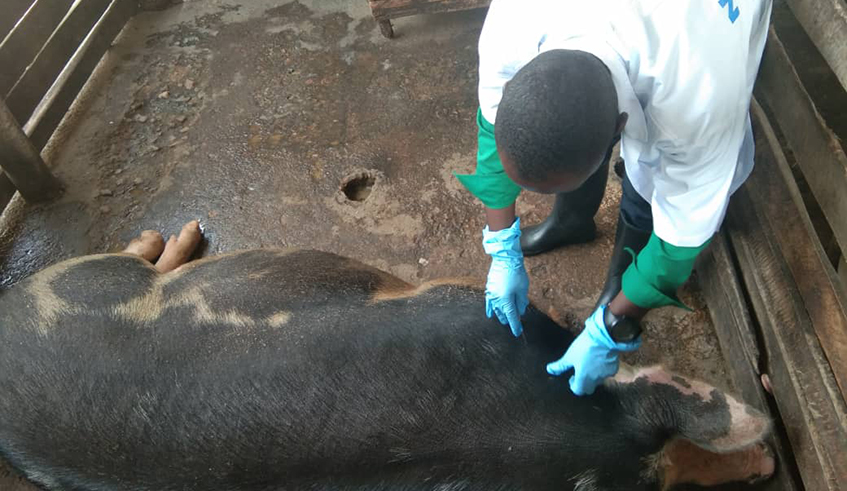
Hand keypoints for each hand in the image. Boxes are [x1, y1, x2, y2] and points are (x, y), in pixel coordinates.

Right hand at [483, 218, 529, 336]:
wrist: (505, 258)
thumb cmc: (515, 272)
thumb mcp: (523, 289)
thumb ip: (521, 302)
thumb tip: (520, 312)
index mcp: (506, 300)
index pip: (511, 317)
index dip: (515, 325)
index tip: (518, 332)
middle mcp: (497, 299)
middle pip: (503, 314)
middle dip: (509, 320)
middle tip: (515, 324)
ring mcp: (491, 294)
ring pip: (496, 309)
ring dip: (500, 315)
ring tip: (504, 320)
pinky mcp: (489, 288)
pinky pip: (489, 303)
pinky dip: (490, 309)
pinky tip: (490, 314)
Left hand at [546, 305, 640, 394]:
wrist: (604, 337)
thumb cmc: (585, 347)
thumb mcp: (569, 356)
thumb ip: (560, 365)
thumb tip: (549, 370)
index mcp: (583, 379)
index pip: (578, 391)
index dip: (573, 386)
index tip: (571, 377)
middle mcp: (596, 380)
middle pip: (588, 388)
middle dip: (583, 382)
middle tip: (580, 372)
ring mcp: (606, 375)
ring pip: (598, 380)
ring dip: (592, 376)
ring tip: (589, 363)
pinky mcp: (614, 368)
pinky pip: (606, 372)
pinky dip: (602, 369)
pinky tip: (599, 359)